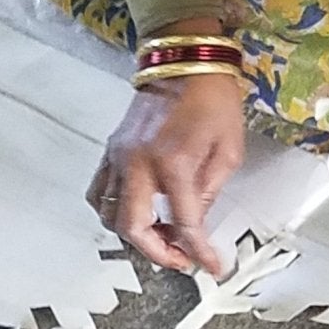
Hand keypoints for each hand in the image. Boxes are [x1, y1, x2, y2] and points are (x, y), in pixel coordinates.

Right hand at [86, 71, 245, 275]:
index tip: (210, 266)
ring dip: (134, 236)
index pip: (184, 222)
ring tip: (162, 239)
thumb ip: (210, 190)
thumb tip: (196, 220)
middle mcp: (137, 162)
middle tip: (181, 259)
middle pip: (133, 227)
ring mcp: (118, 156)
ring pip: (110, 214)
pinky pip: (99, 192)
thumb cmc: (213, 99)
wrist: (185, 61)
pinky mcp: (110, 150)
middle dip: (157, 253)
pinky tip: (137, 214)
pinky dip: (113, 212)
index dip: (199, 251)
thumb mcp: (228, 149)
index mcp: (173, 162)